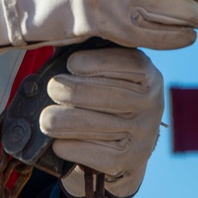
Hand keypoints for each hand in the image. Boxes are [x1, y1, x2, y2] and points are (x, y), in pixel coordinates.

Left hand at [39, 47, 163, 197]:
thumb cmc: (108, 96)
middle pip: (106, 96)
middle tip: (53, 88)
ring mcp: (141, 134)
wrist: (126, 146)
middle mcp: (151, 104)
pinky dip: (70, 147)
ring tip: (46, 119)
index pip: (126, 64)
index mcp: (147, 76)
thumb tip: (55, 37)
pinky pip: (93, 153)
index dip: (96, 62)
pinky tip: (58, 142)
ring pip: (94, 125)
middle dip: (72, 91)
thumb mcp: (109, 72)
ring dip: (63, 121)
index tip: (71, 64)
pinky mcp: (128, 160)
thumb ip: (90, 55)